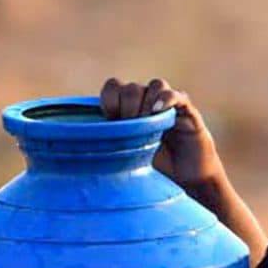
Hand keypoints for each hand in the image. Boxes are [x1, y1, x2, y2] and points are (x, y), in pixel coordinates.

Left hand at [100, 76, 223, 190]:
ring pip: (155, 85)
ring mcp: (169, 106)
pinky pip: (177, 96)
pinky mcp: (188, 113)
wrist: (187, 181)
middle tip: (130, 128)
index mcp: (129, 109)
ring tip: (145, 123)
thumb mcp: (124, 159)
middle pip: (131, 88)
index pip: (113, 87)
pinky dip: (166, 99)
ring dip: (146, 103)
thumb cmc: (154, 171)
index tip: (110, 121)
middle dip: (127, 107)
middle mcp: (148, 102)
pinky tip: (157, 111)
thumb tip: (79, 146)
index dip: (109, 100)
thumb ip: (108, 146)